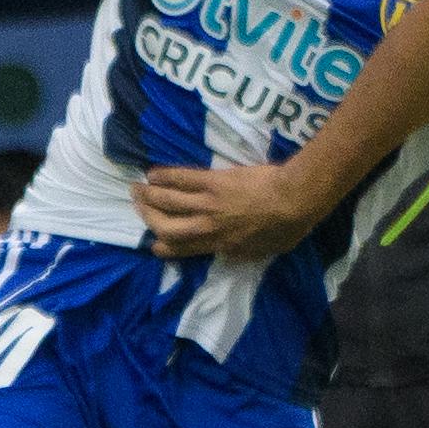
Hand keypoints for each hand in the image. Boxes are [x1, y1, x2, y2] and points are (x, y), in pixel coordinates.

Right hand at [136, 161, 318, 260]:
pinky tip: (152, 173)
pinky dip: (163, 176)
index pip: (183, 249)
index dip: (165, 248)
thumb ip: (241, 253)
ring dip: (148, 195)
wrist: (292, 201)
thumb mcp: (262, 252)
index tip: (155, 245)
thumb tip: (228, 253)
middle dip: (148, 218)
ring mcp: (207, 203)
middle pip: (166, 226)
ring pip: (167, 201)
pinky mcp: (211, 181)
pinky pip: (180, 178)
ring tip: (136, 189)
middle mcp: (206, 226)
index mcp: (220, 245)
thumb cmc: (286, 227)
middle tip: (139, 208)